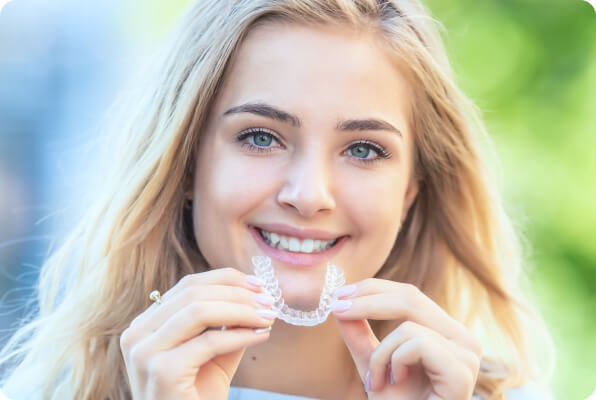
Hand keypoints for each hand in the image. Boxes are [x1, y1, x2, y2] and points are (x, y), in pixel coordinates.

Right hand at [119, 268, 276, 399]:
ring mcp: (145, 352)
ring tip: (268, 316)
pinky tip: (260, 336)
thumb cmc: (196, 397)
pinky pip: (209, 342)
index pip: (187, 286)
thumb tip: (255, 296)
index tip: (259, 284)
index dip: (226, 279)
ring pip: (199, 310)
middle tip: (269, 300)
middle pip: (193, 293)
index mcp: (145, 325)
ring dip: (241, 309)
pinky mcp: (161, 371)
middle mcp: (137, 334)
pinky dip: (240, 335)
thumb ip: (227, 325)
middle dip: (238, 293)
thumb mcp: (213, 354)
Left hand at [332, 278, 481, 399]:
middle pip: (411, 297)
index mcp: (446, 332)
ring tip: (377, 381)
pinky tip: (396, 383)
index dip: (374, 289)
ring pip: (409, 324)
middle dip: (367, 301)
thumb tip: (338, 302)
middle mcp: (463, 339)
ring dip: (381, 354)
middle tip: (338, 308)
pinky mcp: (462, 372)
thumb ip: (359, 335)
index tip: (339, 293)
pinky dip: (394, 362)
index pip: (410, 295)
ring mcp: (468, 354)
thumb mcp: (373, 364)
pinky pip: (416, 344)